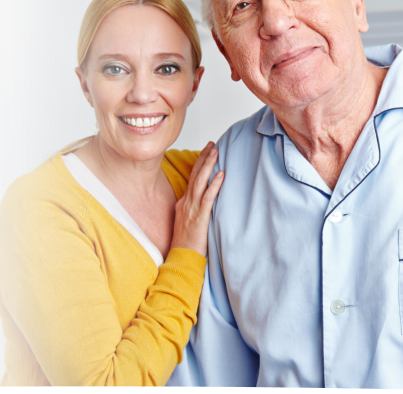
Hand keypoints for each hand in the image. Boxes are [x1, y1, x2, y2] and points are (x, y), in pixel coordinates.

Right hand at [170, 142, 224, 256]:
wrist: (181, 258)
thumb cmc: (187, 244)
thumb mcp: (188, 223)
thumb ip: (195, 210)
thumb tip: (206, 203)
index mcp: (183, 203)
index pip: (191, 179)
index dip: (199, 164)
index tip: (207, 152)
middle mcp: (186, 203)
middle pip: (195, 175)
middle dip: (203, 158)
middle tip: (212, 144)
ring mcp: (191, 209)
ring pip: (199, 182)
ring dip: (208, 165)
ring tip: (216, 151)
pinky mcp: (199, 217)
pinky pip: (207, 198)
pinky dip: (214, 185)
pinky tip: (221, 174)